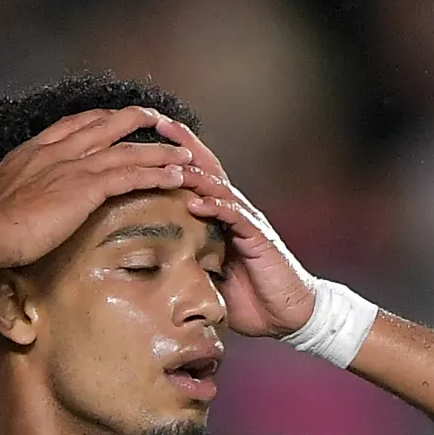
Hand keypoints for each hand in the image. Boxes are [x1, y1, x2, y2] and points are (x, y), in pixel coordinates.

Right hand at [0, 106, 195, 266]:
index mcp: (36, 150)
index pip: (73, 125)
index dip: (98, 118)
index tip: (114, 116)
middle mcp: (59, 151)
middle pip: (106, 126)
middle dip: (135, 120)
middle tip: (157, 117)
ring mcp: (76, 167)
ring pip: (127, 151)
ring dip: (158, 151)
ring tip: (183, 153)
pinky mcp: (88, 188)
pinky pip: (131, 176)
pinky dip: (156, 174)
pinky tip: (174, 176)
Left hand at [154, 118, 317, 340]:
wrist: (288, 313)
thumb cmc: (248, 295)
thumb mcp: (208, 273)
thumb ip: (185, 257)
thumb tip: (146, 259)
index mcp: (221, 215)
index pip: (195, 176)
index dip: (173, 154)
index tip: (145, 137)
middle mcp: (234, 210)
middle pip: (206, 167)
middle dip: (181, 143)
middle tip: (155, 121)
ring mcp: (248, 220)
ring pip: (218, 186)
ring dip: (192, 172)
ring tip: (166, 160)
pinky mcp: (258, 237)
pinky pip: (234, 216)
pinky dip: (214, 207)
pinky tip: (193, 201)